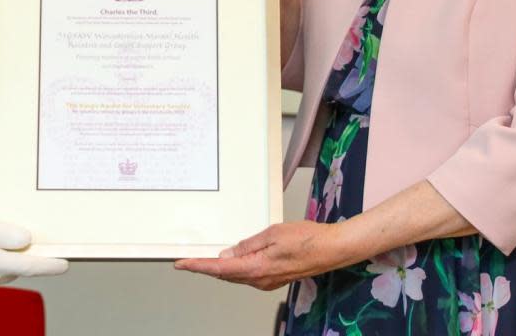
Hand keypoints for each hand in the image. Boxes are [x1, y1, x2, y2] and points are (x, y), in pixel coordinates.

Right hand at [0, 212, 68, 293]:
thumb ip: (5, 232)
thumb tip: (26, 239)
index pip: (30, 266)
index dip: (50, 265)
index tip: (64, 264)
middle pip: (17, 269)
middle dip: (27, 258)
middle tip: (34, 243)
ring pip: (3, 272)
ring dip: (8, 260)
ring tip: (4, 241)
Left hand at [173, 220, 348, 290]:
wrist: (332, 249)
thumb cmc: (307, 239)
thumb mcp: (272, 234)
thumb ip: (248, 245)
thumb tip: (228, 253)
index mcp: (256, 268)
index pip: (219, 268)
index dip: (198, 266)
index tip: (182, 264)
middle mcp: (260, 279)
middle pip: (225, 274)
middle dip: (205, 267)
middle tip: (189, 259)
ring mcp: (267, 281)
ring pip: (236, 275)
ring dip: (220, 268)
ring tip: (204, 258)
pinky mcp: (274, 278)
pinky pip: (248, 274)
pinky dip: (235, 268)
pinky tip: (233, 259)